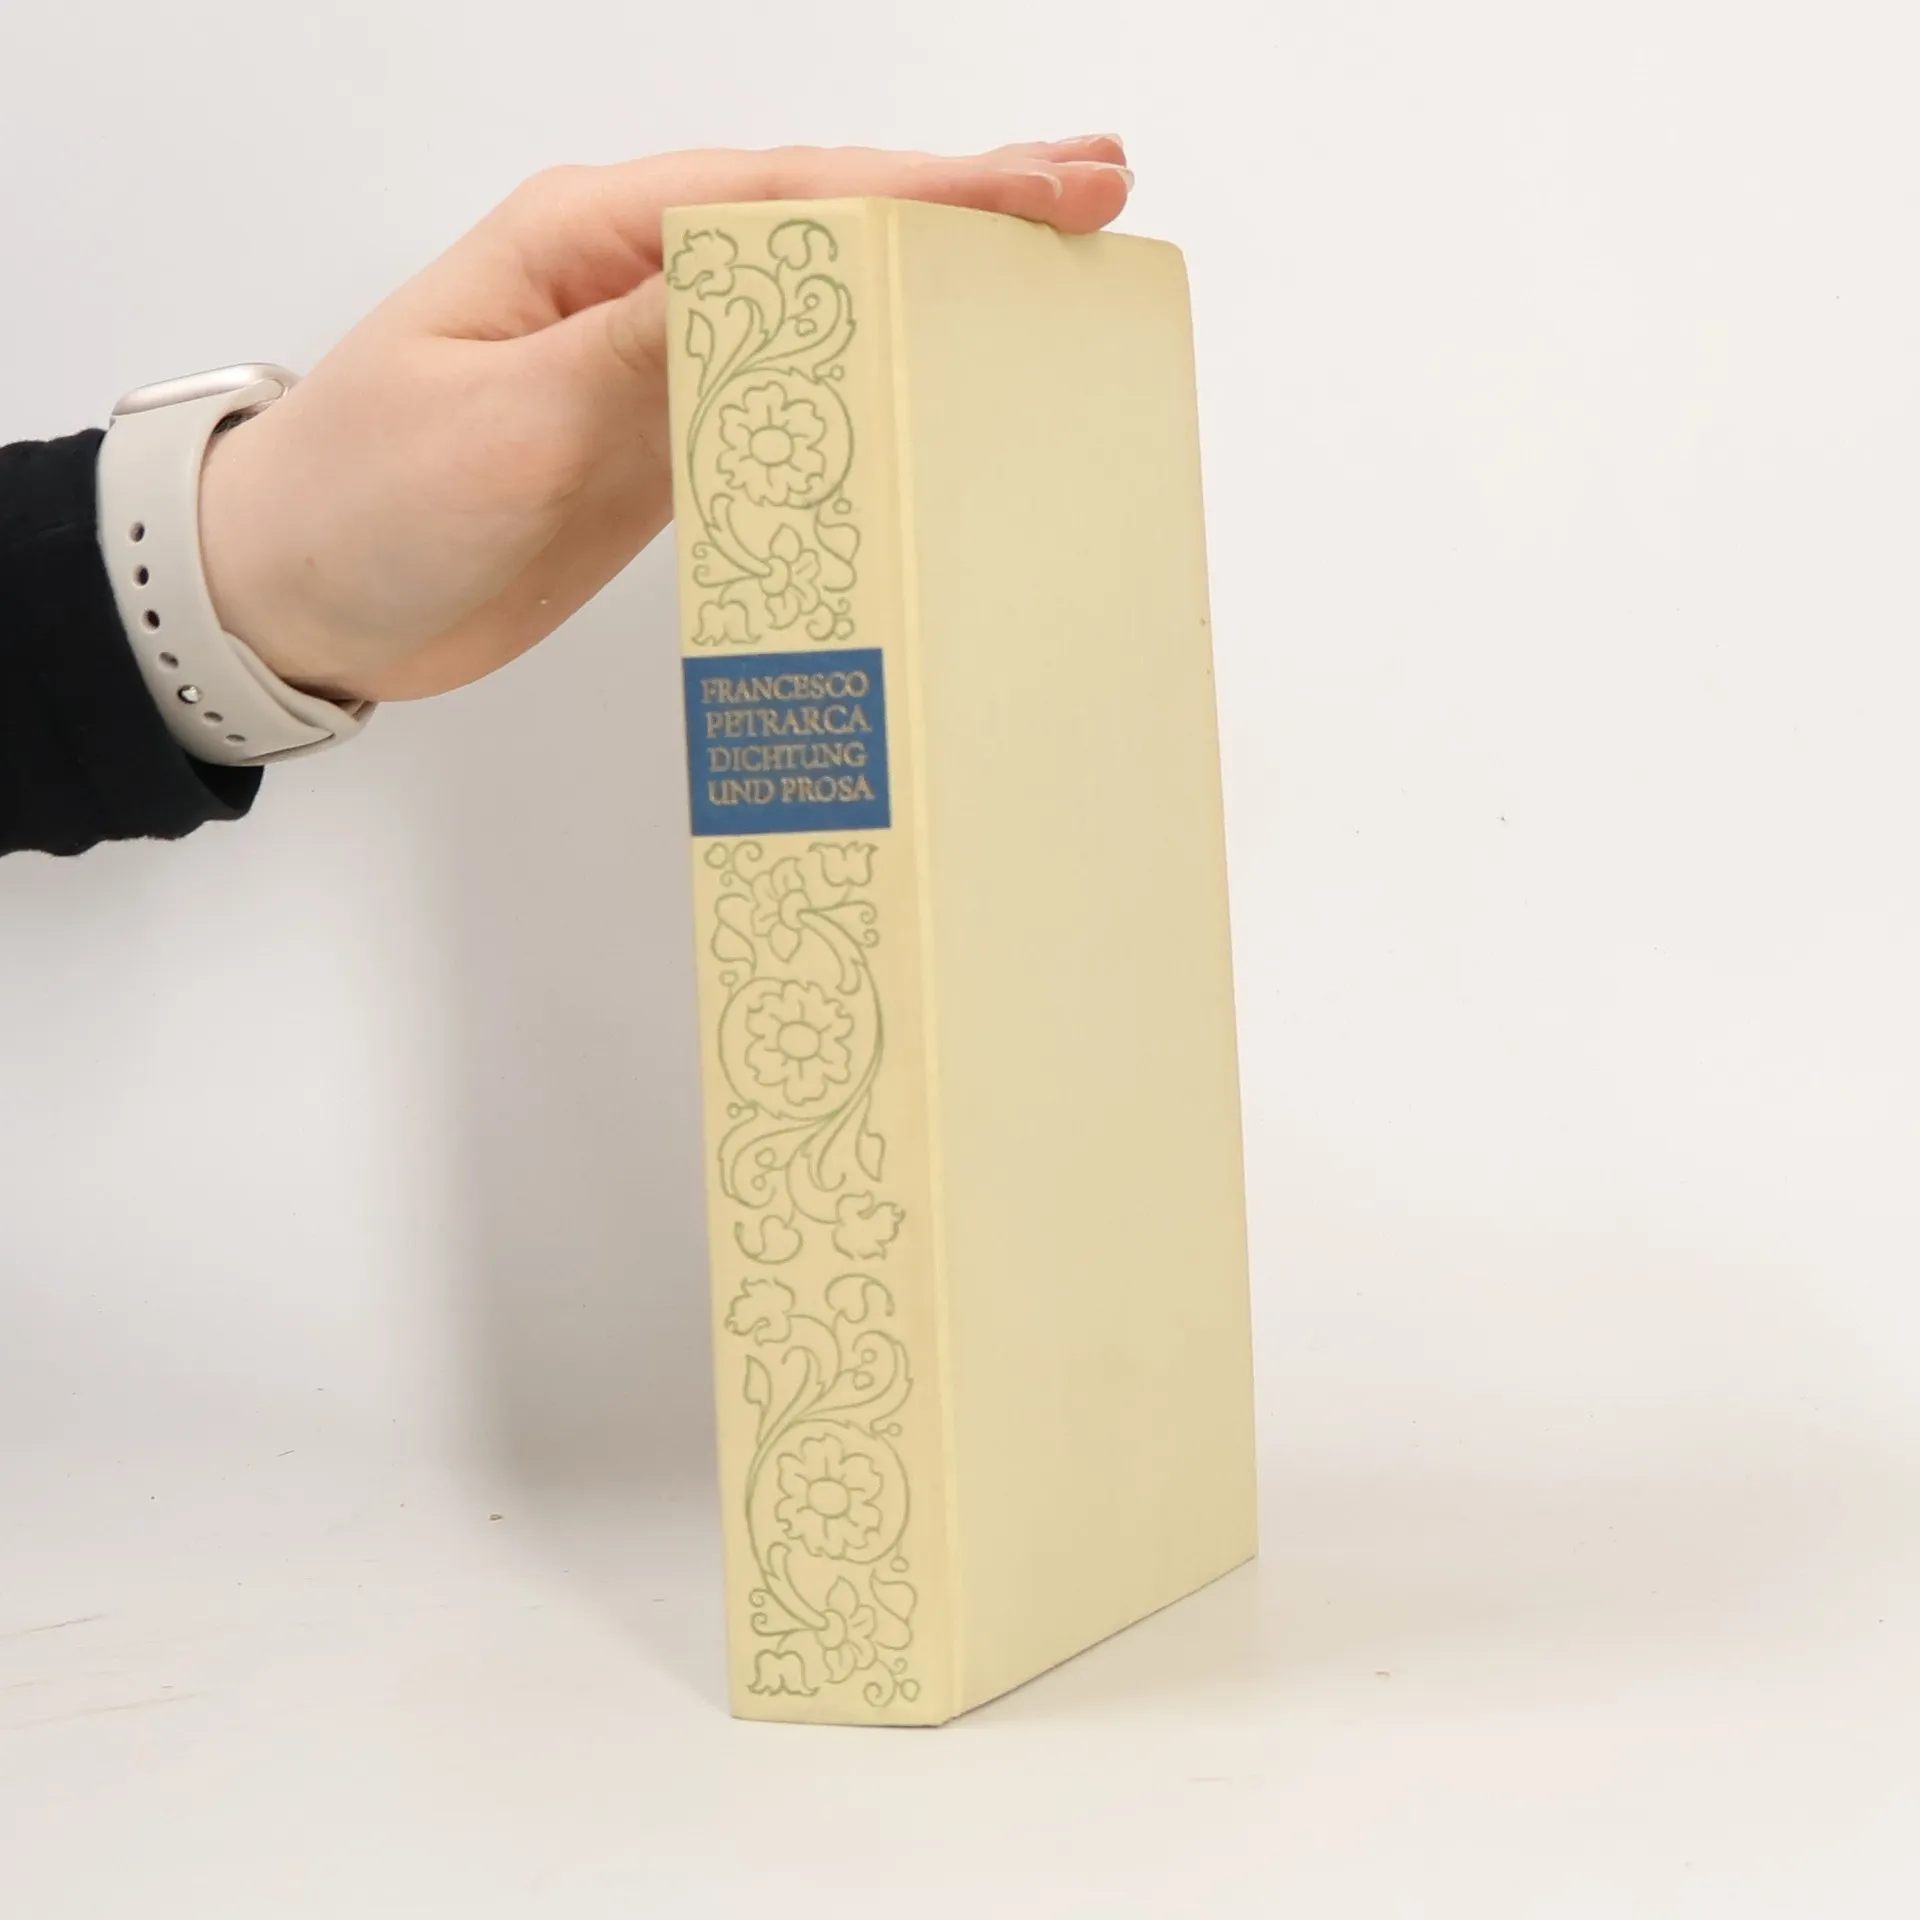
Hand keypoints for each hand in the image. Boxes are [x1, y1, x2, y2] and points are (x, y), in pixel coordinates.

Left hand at [197, 138, 1132, 704]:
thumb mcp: (502, 419)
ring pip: (823, 314)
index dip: (931, 191)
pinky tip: (931, 392)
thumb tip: (777, 281)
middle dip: (962, 216)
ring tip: (1042, 287)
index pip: (791, 199)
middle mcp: (634, 286)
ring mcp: (655, 367)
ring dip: (930, 299)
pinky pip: (788, 404)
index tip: (1051, 185)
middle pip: (828, 234)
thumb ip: (640, 352)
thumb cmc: (365, 495)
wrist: (298, 597)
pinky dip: (870, 394)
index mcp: (592, 240)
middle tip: (1093, 200)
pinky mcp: (661, 449)